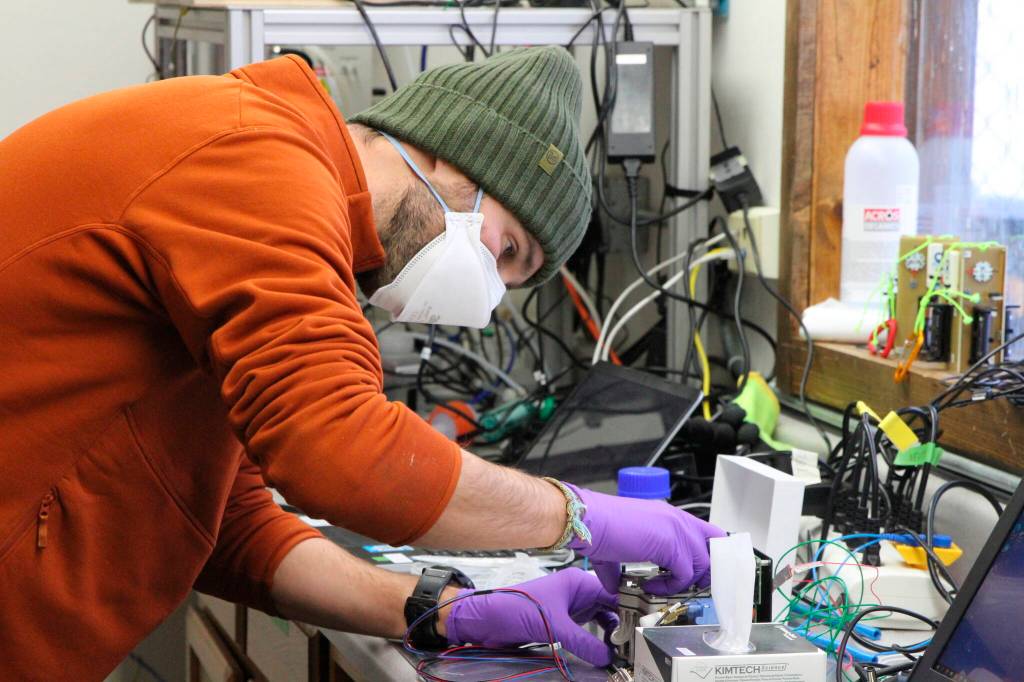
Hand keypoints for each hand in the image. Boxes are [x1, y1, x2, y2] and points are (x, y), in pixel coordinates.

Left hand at [444, 568, 618, 666]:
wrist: (487, 620)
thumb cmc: (516, 609)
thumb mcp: (554, 626)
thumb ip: (584, 642)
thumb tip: (607, 656)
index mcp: (578, 582)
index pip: (613, 594)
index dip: (628, 611)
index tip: (640, 629)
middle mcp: (577, 592)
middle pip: (610, 607)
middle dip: (622, 624)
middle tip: (633, 644)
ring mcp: (571, 606)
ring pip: (601, 619)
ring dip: (610, 633)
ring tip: (620, 650)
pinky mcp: (563, 621)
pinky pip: (587, 629)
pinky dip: (596, 639)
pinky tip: (602, 650)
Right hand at [567, 485, 725, 594]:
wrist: (589, 520)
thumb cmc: (598, 527)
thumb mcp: (620, 546)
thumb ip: (622, 567)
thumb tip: (615, 586)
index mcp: (669, 516)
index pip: (706, 534)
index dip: (705, 556)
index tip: (695, 574)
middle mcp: (677, 520)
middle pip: (714, 547)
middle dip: (704, 571)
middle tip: (685, 585)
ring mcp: (676, 530)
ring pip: (703, 564)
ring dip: (685, 582)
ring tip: (662, 587)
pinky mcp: (671, 544)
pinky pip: (684, 575)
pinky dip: (669, 587)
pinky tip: (650, 585)